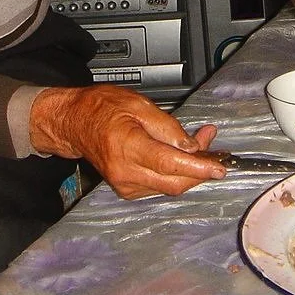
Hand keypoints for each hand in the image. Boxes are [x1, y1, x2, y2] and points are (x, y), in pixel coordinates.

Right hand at [29, 83, 225, 198]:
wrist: (74, 122)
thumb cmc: (102, 108)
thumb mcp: (138, 104)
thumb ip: (167, 126)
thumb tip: (192, 145)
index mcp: (128, 147)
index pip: (170, 164)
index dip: (198, 168)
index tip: (220, 168)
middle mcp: (125, 172)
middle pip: (174, 183)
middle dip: (200, 171)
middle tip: (215, 149)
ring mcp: (125, 185)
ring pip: (169, 187)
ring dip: (189, 171)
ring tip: (198, 145)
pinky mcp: (127, 190)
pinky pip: (159, 186)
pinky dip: (174, 174)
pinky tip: (179, 157)